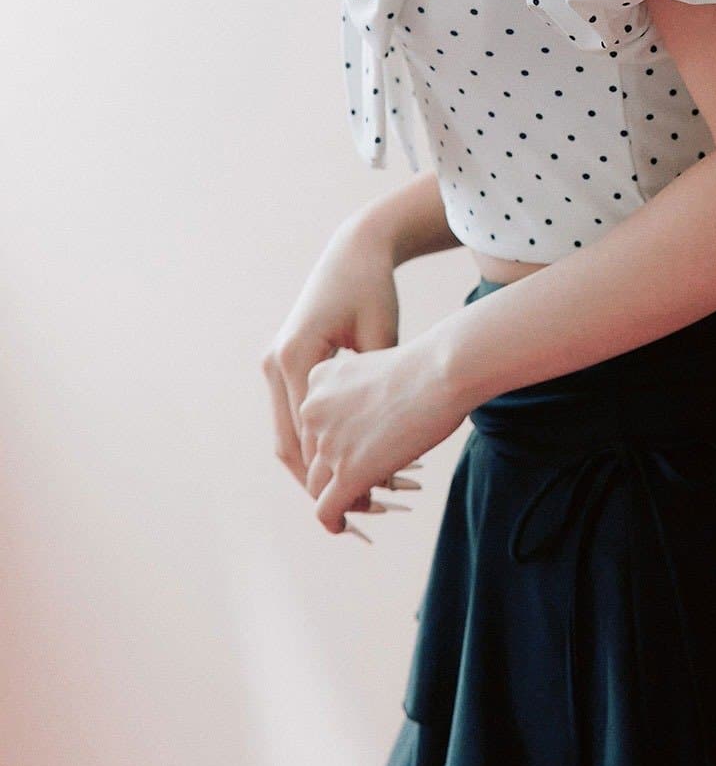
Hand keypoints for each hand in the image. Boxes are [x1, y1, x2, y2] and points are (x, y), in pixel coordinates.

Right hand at [262, 218, 423, 533]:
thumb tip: (391, 441)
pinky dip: (312, 444)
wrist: (353, 252)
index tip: (359, 501)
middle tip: (350, 513)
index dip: (330, 475)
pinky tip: (339, 464)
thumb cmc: (374, 290)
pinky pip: (292, 416)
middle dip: (316, 483)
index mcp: (296, 358)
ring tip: (345, 496)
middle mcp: (276, 364)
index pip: (306, 436)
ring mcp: (275, 363)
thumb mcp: (382, 336)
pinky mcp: (285, 363)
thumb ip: (378, 386)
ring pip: (285, 435)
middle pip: (287, 444)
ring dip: (312, 467)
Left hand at [300, 338, 463, 535]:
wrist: (444, 372)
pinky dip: (332, 521)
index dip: (332, 444)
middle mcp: (314, 410)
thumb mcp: (375, 369)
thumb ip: (358, 394)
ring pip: (317, 486)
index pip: (313, 424)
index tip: (355, 452)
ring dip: (337, 496)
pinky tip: (340, 526)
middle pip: (313, 456)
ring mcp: (329, 443)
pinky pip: (326, 510)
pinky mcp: (348, 472)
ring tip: (363, 500)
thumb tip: (362, 427)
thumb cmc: (426, 367)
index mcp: (318, 378)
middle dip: (333, 472)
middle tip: (360, 481)